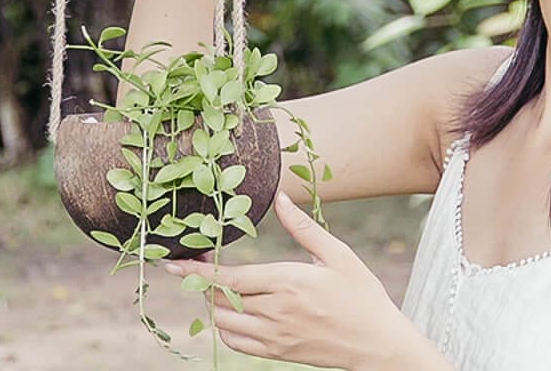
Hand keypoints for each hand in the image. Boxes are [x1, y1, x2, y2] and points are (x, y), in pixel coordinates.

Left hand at [165, 191, 421, 369]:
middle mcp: (275, 312)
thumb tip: (280, 199)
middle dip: (203, 282)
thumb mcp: (337, 253)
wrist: (376, 343)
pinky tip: (233, 311)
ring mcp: (274, 336)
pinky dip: (225, 327)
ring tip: (217, 283)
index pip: (229, 277)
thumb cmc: (361, 293)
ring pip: (224, 323)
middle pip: (220, 300)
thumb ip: (303, 227)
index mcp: (287, 282)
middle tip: (199, 263)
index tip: (174, 261)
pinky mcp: (277, 352)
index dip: (198, 269)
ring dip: (213, 303)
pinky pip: (236, 343)